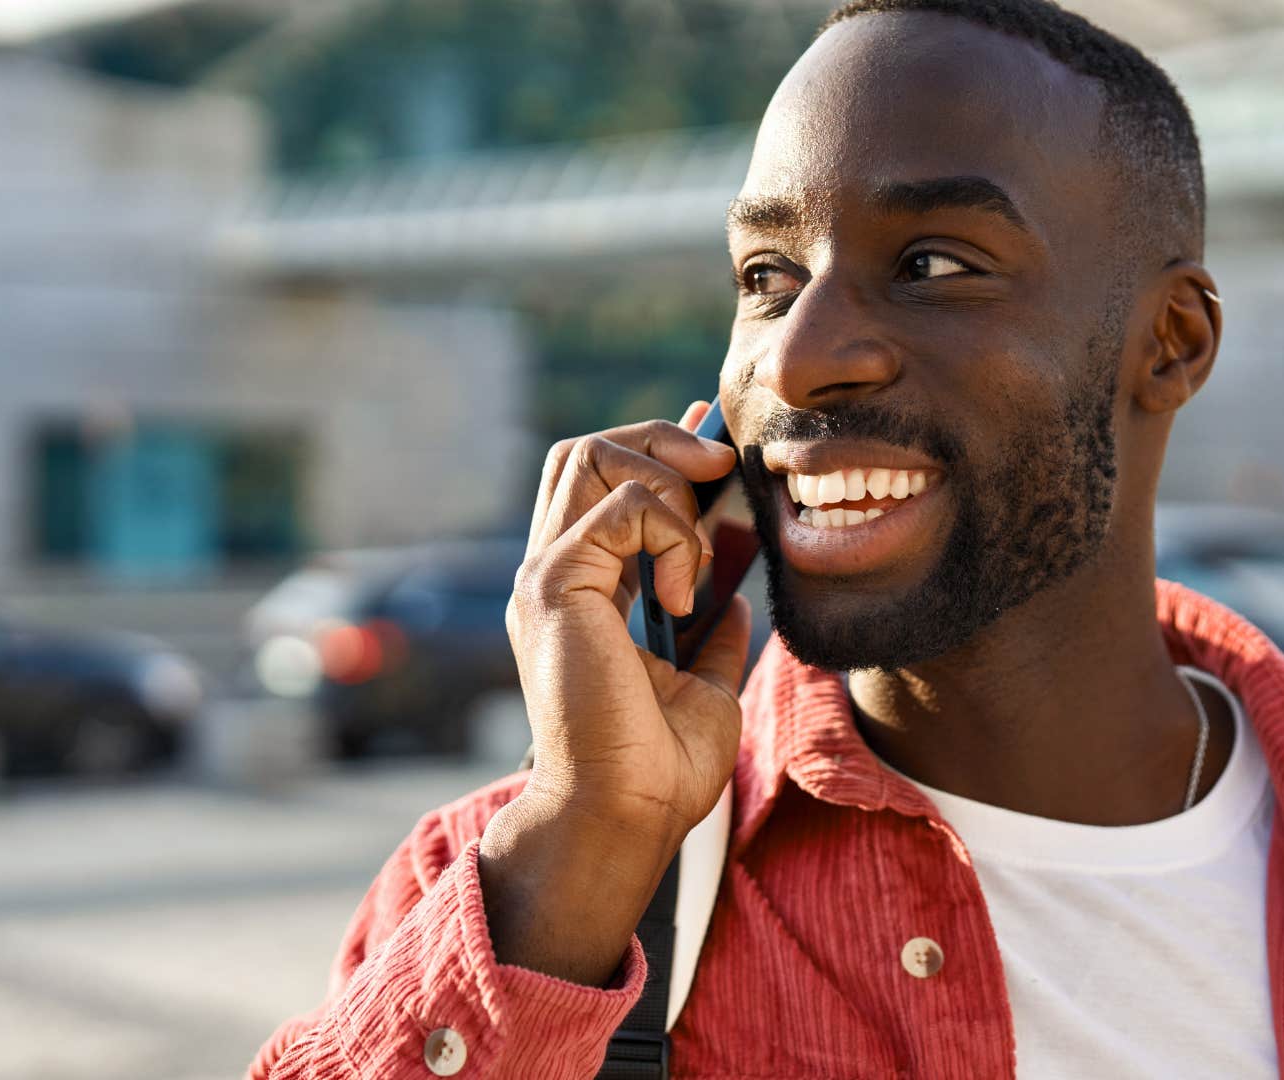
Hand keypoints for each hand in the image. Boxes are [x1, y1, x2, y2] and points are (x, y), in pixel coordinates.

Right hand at [481, 403, 752, 983]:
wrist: (626, 816)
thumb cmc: (659, 769)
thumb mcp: (704, 685)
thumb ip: (712, 636)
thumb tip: (736, 599)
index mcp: (581, 592)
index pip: (603, 483)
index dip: (660, 449)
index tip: (717, 448)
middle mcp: (554, 575)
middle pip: (585, 450)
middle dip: (659, 440)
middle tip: (719, 469)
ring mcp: (547, 578)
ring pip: (590, 456)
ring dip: (665, 479)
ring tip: (698, 551)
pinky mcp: (555, 588)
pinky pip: (622, 510)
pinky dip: (671, 535)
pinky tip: (684, 595)